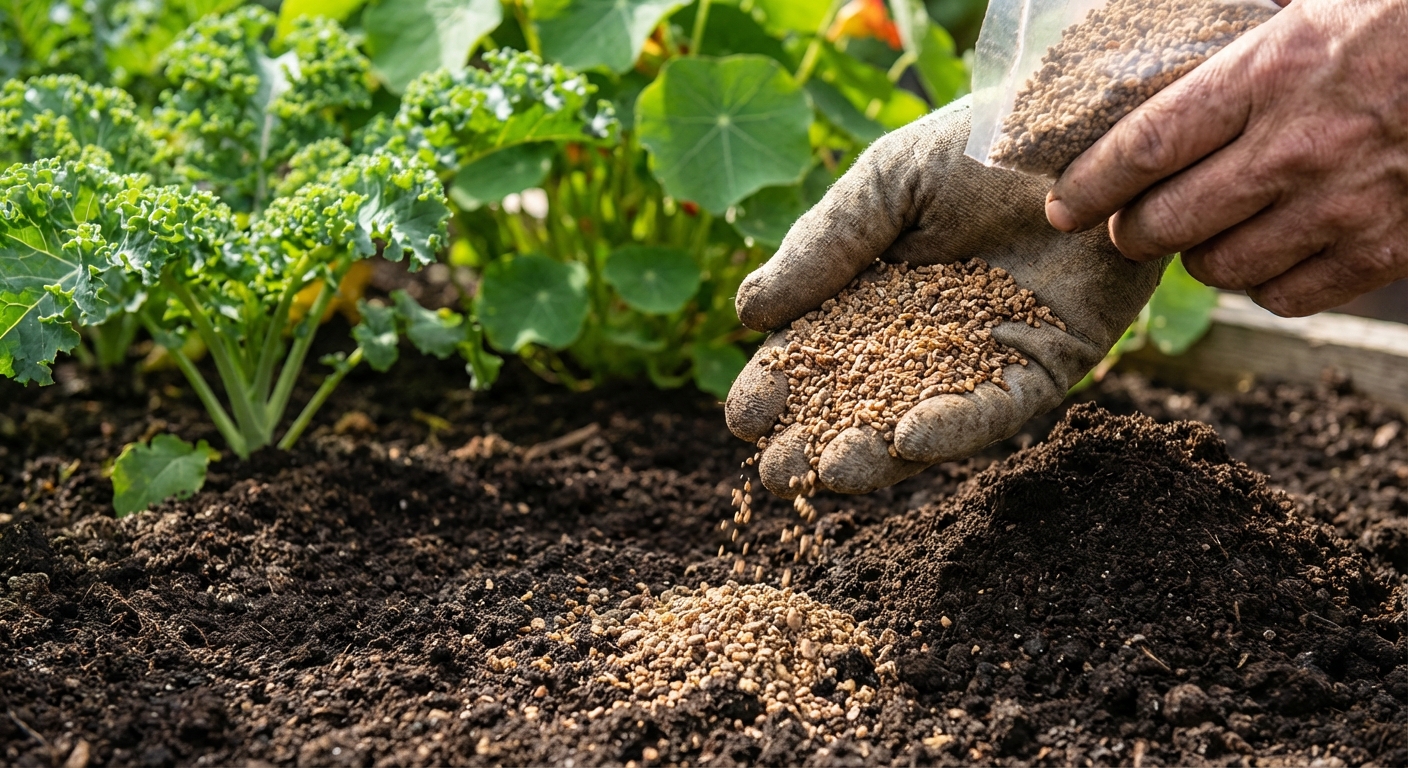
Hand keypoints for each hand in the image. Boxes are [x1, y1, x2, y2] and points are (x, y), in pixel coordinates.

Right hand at [725, 98, 1165, 497]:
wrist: (1088, 121)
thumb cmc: (981, 138)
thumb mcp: (885, 184)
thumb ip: (823, 249)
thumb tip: (746, 315)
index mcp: (879, 286)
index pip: (820, 348)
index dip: (782, 383)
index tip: (743, 416)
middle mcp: (931, 329)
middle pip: (864, 398)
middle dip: (818, 438)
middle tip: (776, 473)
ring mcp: (988, 351)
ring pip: (924, 417)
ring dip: (876, 450)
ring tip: (828, 471)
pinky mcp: (1049, 363)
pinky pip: (999, 406)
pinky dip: (955, 426)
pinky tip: (907, 438)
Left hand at [1045, 0, 1407, 316]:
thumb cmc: (1397, 20)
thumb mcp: (1305, 11)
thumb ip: (1231, 55)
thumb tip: (1157, 70)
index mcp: (1270, 72)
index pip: (1145, 145)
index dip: (1090, 185)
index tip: (1062, 205)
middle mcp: (1296, 147)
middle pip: (1167, 222)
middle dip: (1131, 232)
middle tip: (1125, 226)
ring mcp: (1343, 205)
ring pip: (1220, 268)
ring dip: (1197, 256)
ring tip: (1206, 230)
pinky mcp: (1385, 250)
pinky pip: (1286, 296)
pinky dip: (1265, 282)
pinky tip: (1271, 250)